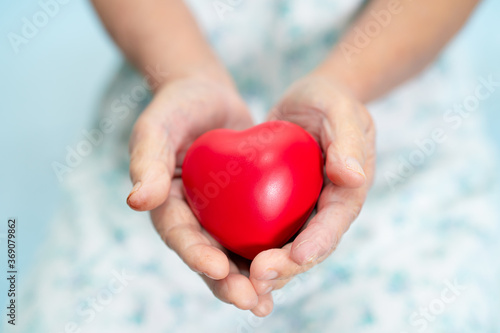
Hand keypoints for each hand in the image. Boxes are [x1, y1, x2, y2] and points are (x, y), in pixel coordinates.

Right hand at [126, 72, 272, 314]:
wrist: (207, 96)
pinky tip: (287, 269)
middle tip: (251, 302)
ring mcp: (216, 215)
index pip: (179, 234)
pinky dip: (268, 254)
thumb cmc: (178, 107)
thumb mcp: (158, 127)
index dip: (196, 254)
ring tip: (266, 303)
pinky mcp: (240, 209)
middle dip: (227, 283)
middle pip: (207, 256)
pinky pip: (253, 235)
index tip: (218, 269)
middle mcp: (191, 216)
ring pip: (231, 255)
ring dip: (249, 281)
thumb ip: (147, 161)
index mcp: (166, 203)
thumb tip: (137, 201)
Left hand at [249, 74, 375, 313]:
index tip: (296, 256)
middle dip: (287, 267)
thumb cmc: (328, 101)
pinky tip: (227, 265)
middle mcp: (326, 208)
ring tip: (242, 285)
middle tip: (258, 277)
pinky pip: (267, 235)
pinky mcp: (281, 209)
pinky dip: (251, 253)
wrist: (308, 102)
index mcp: (348, 190)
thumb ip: (348, 141)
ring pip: (287, 250)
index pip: (335, 222)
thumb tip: (352, 178)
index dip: (318, 242)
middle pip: (309, 246)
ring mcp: (304, 212)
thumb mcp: (340, 110)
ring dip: (268, 271)